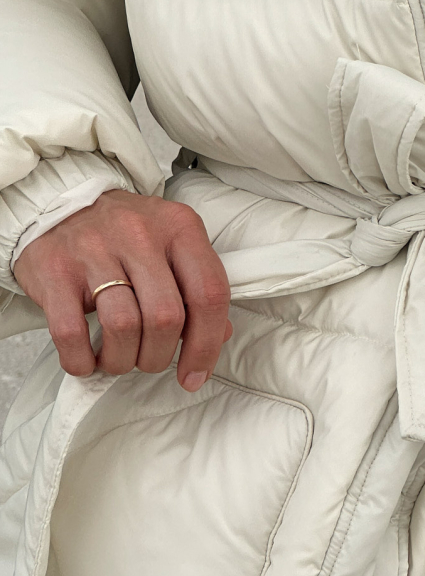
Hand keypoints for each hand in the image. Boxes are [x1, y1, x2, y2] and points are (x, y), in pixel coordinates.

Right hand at [14, 190, 232, 390]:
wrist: (60, 202)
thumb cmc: (125, 235)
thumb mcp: (171, 246)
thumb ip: (198, 287)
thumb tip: (218, 336)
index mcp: (180, 228)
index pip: (209, 294)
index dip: (206, 345)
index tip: (195, 374)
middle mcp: (139, 234)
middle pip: (165, 317)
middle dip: (159, 355)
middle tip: (149, 360)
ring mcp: (94, 250)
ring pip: (123, 326)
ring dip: (123, 360)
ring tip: (118, 359)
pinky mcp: (55, 270)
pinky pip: (71, 332)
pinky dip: (82, 359)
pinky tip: (86, 359)